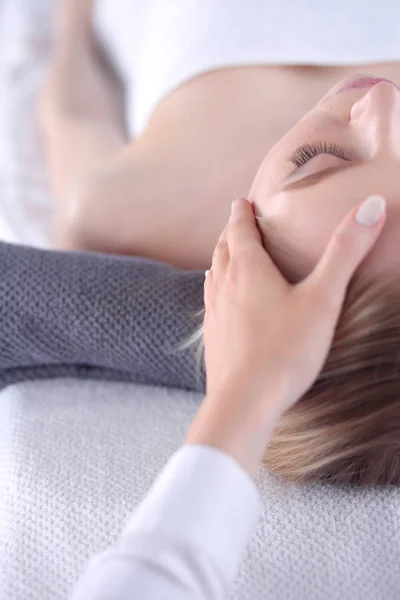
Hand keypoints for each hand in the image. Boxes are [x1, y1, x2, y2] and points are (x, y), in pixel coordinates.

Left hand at [204, 195, 385, 418]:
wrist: (244, 402)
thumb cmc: (286, 350)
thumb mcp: (323, 298)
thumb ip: (345, 252)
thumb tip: (372, 205)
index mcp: (248, 269)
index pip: (239, 228)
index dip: (241, 212)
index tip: (241, 201)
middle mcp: (224, 285)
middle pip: (224, 249)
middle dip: (231, 232)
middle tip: (237, 222)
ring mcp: (214, 312)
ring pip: (214, 274)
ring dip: (221, 259)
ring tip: (228, 255)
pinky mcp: (212, 337)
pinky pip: (211, 302)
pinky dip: (217, 289)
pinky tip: (222, 300)